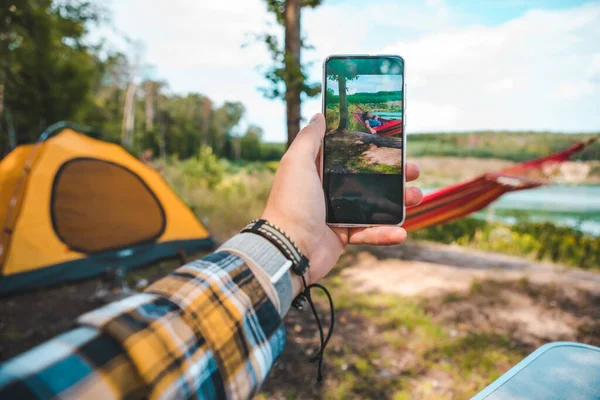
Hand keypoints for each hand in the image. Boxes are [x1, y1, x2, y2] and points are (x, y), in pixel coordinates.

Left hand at [262, 113, 421, 295]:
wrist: (288, 249)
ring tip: (416, 197)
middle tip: (414, 171)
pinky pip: (368, 233)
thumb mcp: (296, 163)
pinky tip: (401, 232)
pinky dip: (385, 233)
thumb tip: (319, 115)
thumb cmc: (292, 203)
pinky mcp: (342, 236)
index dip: (370, 147)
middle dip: (393, 175)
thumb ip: (309, 139)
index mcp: (317, 170)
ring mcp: (336, 214)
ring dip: (398, 202)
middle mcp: (327, 190)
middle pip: (367, 178)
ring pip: (373, 205)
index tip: (392, 143)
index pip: (348, 154)